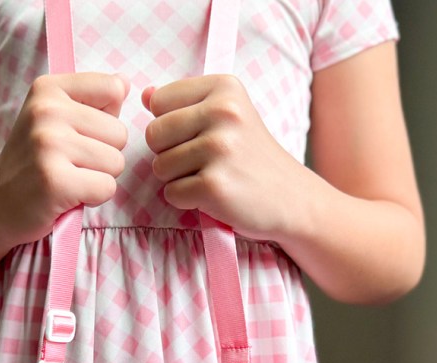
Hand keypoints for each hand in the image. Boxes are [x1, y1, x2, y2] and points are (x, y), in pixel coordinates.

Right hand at [0, 72, 129, 246]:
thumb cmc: (33, 163)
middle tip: (69, 165)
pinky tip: (67, 196)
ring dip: (98, 178)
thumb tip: (126, 83)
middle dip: (103, 155)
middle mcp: (46, 111)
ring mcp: (49, 145)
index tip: (77, 135)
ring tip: (68, 179)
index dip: (105, 121)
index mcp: (48, 89)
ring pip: (116, 163)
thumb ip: (92, 101)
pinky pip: (107, 188)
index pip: (113, 89)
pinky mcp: (55, 181)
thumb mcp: (53, 119)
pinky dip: (93, 198)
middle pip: (119, 133)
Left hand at [142, 74, 314, 240]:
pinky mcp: (214, 185)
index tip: (200, 134)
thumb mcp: (228, 115)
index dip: (170, 124)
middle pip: (154, 134)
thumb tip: (144, 94)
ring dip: (178, 179)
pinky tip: (213, 195)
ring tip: (211, 176)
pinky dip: (186, 200)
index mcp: (224, 88)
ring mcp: (219, 149)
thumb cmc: (251, 156)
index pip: (158, 101)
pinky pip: (171, 193)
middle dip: (168, 153)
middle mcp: (223, 112)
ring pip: (159, 166)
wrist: (292, 197)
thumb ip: (184, 103)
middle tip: (203, 161)